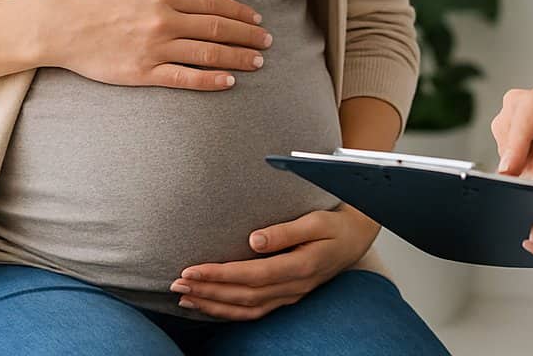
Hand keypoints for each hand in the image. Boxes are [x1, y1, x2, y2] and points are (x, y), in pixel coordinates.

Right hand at [45, 0, 271, 90]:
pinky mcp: (143, 72)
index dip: (240, 13)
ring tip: (257, 62)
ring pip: (207, 54)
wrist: (65, 28)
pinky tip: (228, 81)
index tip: (257, 20)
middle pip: (217, 29)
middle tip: (267, 42)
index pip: (214, 4)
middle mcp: (163, 21)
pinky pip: (184, 78)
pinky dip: (209, 80)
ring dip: (237, 58)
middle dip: (247, 36)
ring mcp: (154, 48)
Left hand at [168, 206, 380, 319]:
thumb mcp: (316, 220)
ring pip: (246, 308)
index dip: (219, 275)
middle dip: (207, 291)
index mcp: (300, 266)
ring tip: (184, 298)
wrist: (357, 237)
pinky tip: (209, 306)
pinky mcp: (286, 296)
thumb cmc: (336, 225)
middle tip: (175, 284)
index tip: (191, 270)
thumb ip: (285, 231)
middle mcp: (293, 286)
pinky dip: (229, 312)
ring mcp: (290, 295)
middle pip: (243, 296)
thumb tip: (253, 240)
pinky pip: (254, 311)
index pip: (251, 275)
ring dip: (213, 305)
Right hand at [491, 74, 532, 195]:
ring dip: (517, 157)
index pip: (528, 111)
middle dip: (515, 154)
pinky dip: (519, 157)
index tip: (509, 170)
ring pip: (504, 132)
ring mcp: (526, 104)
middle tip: (530, 180)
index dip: (516, 142)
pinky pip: (508, 141)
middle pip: (510, 122)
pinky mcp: (520, 119)